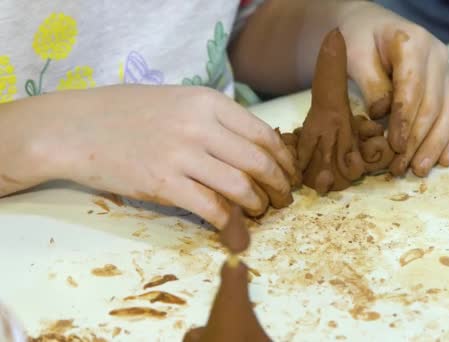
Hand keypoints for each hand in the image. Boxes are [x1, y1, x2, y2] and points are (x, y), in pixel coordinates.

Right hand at [2, 85, 296, 227]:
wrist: (76, 127)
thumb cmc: (127, 113)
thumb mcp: (178, 100)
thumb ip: (216, 119)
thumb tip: (255, 147)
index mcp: (207, 102)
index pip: (264, 134)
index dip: (283, 159)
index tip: (288, 174)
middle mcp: (199, 126)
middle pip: (259, 162)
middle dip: (278, 186)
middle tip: (282, 199)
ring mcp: (181, 154)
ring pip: (240, 187)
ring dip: (258, 206)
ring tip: (260, 212)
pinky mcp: (162, 183)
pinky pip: (211, 208)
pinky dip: (230, 223)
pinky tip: (234, 229)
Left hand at [338, 1, 448, 176]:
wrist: (371, 29)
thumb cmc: (359, 41)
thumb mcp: (354, 55)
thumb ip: (370, 83)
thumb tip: (382, 116)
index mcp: (413, 43)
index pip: (412, 87)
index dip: (405, 119)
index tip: (395, 146)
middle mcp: (438, 56)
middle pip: (433, 105)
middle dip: (418, 140)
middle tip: (402, 167)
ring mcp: (447, 72)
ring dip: (435, 145)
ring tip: (419, 170)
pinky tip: (444, 160)